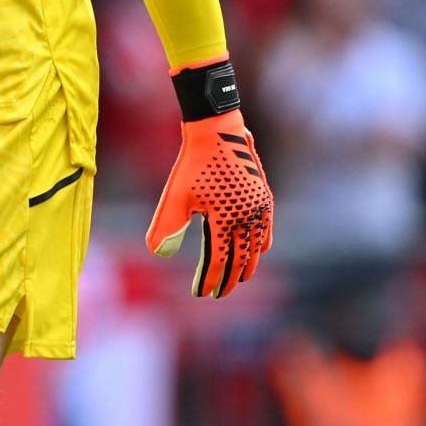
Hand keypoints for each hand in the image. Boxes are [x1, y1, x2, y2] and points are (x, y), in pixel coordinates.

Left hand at [146, 62, 273, 298]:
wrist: (218, 131)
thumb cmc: (193, 164)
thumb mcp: (175, 197)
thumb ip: (167, 227)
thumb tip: (158, 255)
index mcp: (226, 220)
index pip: (219, 260)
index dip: (210, 279)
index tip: (202, 294)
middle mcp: (248, 218)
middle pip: (240, 258)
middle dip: (229, 278)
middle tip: (220, 293)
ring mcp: (259, 208)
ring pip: (256, 246)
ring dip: (248, 264)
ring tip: (240, 278)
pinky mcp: (263, 196)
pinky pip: (266, 228)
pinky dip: (261, 243)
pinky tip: (258, 250)